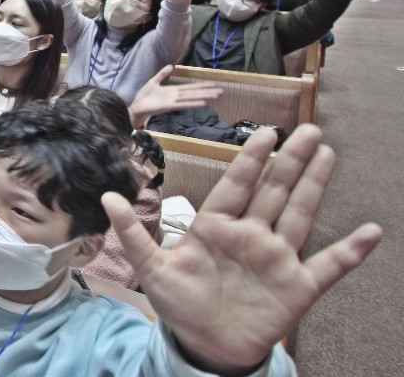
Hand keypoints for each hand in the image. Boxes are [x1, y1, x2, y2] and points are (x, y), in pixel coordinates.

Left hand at [105, 125, 380, 373]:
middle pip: (274, 191)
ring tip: (327, 154)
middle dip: (291, 161)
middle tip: (309, 130)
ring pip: (299, 214)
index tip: (267, 132)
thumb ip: (133, 234)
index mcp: (217, 227)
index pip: (238, 185)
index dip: (252, 159)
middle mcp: (251, 236)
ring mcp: (276, 258)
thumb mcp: (151, 269)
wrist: (204, 346)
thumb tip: (105, 197)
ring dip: (314, 186)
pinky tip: (370, 232)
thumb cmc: (180, 305)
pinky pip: (330, 266)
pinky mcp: (297, 286)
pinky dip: (350, 251)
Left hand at [129, 65, 221, 127]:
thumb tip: (170, 66)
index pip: (190, 87)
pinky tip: (202, 103)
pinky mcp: (168, 106)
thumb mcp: (153, 82)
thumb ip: (162, 74)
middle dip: (207, 92)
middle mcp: (175, 96)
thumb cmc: (144, 97)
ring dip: (204, 97)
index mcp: (173, 91)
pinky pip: (182, 104)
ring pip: (191, 98)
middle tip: (222, 91)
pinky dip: (192, 103)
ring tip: (216, 96)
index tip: (213, 85)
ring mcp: (173, 101)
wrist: (136, 107)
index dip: (201, 86)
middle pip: (194, 93)